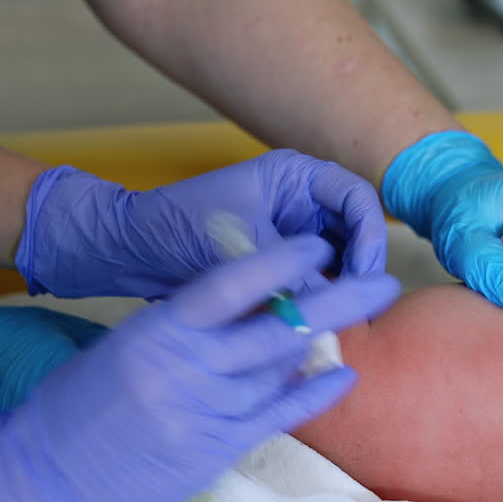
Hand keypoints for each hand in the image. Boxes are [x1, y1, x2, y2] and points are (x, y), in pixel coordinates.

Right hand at [0, 237, 399, 501]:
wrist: (44, 466)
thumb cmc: (88, 398)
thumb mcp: (132, 343)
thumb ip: (190, 325)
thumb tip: (257, 304)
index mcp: (160, 329)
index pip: (230, 283)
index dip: (281, 260)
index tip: (322, 244)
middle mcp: (186, 367)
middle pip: (276, 327)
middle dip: (337, 300)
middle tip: (384, 282)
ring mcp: (202, 412)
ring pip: (280, 370)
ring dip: (321, 344)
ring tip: (360, 318)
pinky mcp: (213, 450)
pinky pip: (276, 416)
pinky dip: (313, 393)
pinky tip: (343, 375)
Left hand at [17, 150, 387, 298]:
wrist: (131, 252)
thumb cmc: (177, 229)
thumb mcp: (240, 249)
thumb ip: (288, 276)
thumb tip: (330, 312)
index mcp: (294, 176)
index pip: (357, 198)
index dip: (371, 235)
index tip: (363, 272)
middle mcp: (301, 202)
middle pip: (357, 231)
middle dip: (362, 266)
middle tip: (359, 304)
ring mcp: (293, 234)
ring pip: (341, 261)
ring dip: (343, 288)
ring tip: (341, 318)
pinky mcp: (282, 267)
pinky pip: (316, 283)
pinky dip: (321, 302)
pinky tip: (319, 324)